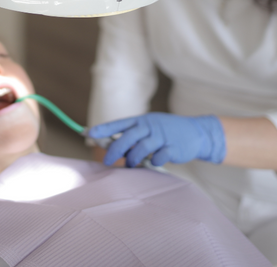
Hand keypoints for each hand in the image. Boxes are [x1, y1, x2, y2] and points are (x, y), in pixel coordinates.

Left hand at [88, 112, 225, 167]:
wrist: (195, 132)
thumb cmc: (166, 131)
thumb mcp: (149, 127)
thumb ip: (133, 136)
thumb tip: (112, 147)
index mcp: (140, 120)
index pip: (118, 124)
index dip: (103, 129)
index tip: (89, 134)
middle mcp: (149, 127)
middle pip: (127, 138)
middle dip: (115, 151)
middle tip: (107, 161)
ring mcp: (161, 137)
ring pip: (141, 149)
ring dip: (133, 159)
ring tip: (131, 164)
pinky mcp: (173, 148)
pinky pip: (158, 157)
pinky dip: (153, 162)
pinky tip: (154, 162)